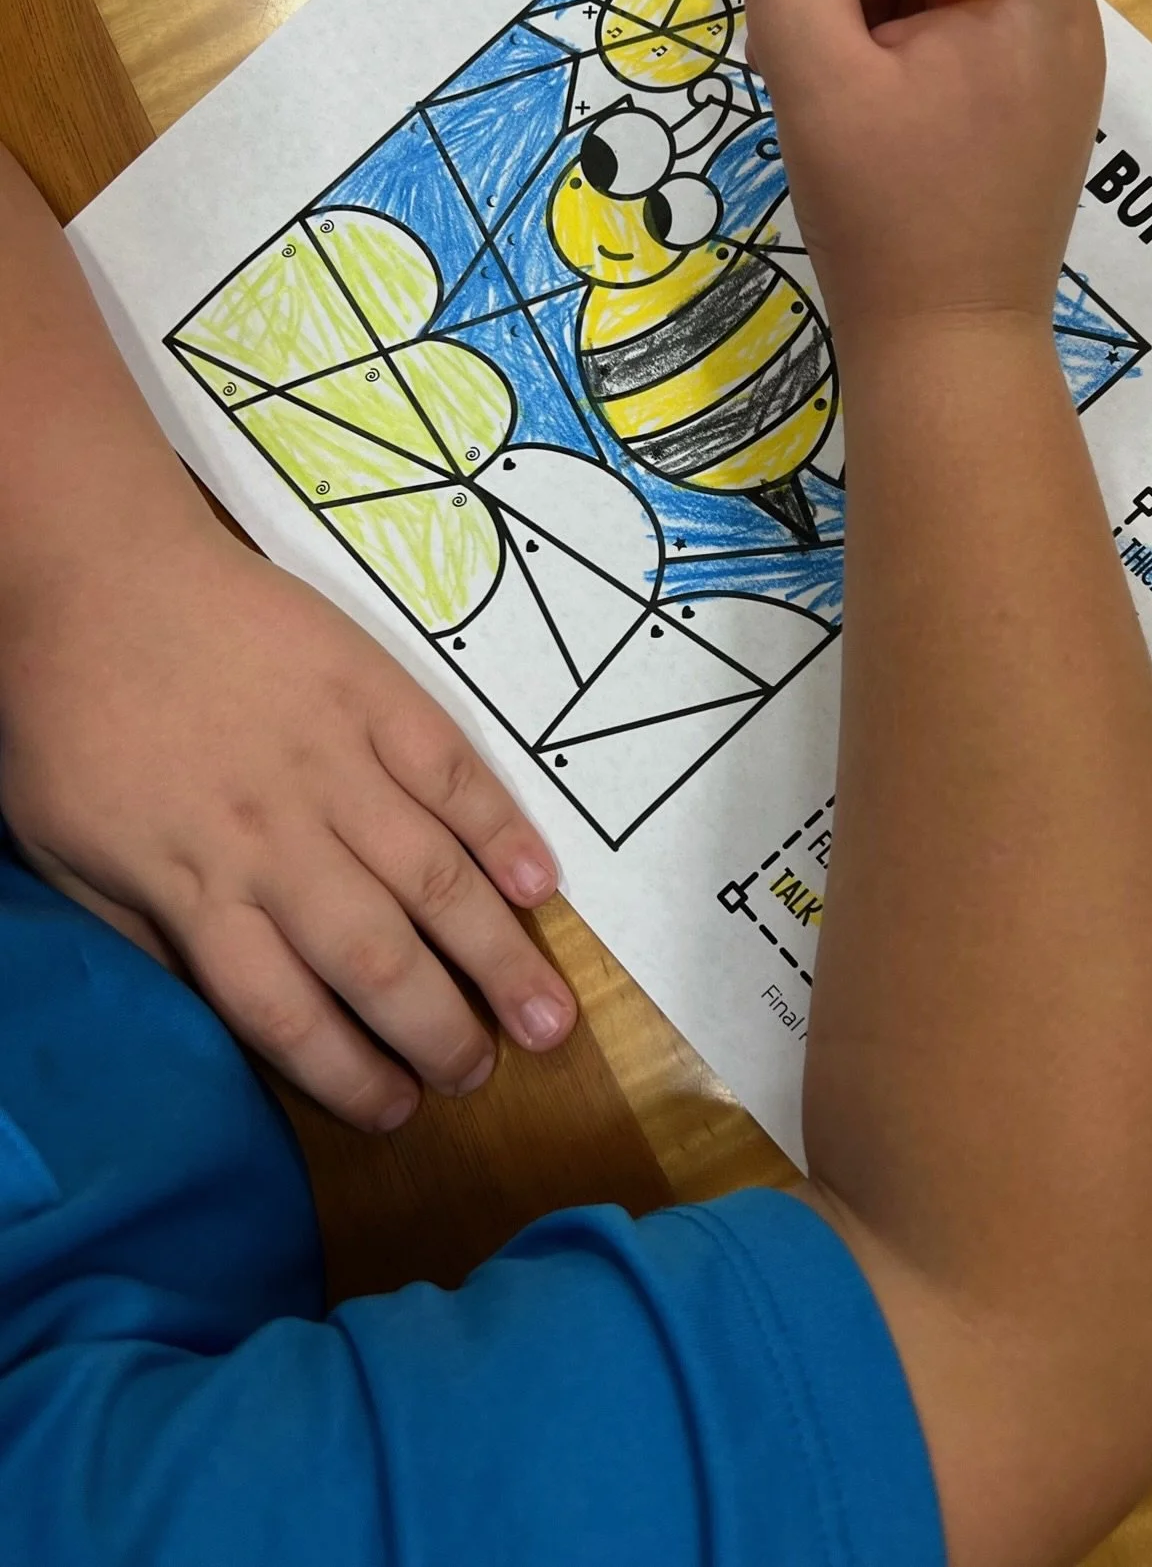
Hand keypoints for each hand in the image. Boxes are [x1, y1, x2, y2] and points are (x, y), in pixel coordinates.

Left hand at [0, 520, 574, 1131]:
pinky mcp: (375, 694)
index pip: (286, 1011)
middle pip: (377, 957)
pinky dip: (502, 831)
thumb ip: (148, 937)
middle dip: (442, 1032)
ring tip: (551, 1017)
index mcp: (198, 887)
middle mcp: (277, 839)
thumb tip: (227, 1010)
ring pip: (433, 876)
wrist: (99, 576)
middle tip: (485, 1075)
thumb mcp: (67, 855)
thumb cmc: (72, 720)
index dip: (349, 1074)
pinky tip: (542, 886)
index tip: (396, 1110)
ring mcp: (335, 761)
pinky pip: (454, 772)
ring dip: (497, 954)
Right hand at [745, 0, 1104, 336]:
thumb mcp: (813, 84)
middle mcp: (1064, 17)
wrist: (952, 348)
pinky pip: (969, 31)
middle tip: (808, 18)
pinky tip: (858, 108)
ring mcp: (1055, 67)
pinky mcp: (1034, 111)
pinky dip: (904, 43)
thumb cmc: (888, 220)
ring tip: (823, 74)